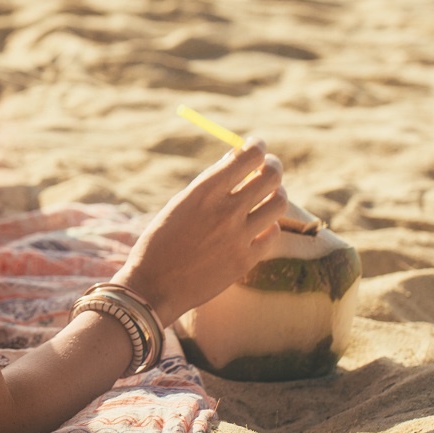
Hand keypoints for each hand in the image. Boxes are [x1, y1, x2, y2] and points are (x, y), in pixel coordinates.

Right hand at [115, 140, 286, 322]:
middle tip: (268, 168)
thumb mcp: (179, 204)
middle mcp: (226, 211)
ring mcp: (239, 237)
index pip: (248, 156)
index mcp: (204, 191)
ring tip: (265, 197)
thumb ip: (209, 184)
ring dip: (275, 195)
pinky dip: (267, 226)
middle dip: (272, 166)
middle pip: (271, 176)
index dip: (257, 147)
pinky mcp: (246, 260)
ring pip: (279, 203)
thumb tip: (235, 160)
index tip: (256, 146)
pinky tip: (256, 227)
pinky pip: (273, 233)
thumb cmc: (161, 241)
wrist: (154, 286)